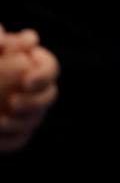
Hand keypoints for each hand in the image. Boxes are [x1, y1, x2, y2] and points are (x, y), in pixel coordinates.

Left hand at [0, 28, 58, 152]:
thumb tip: (3, 42)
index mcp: (36, 62)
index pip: (50, 69)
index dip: (43, 75)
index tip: (26, 80)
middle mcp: (37, 87)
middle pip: (49, 96)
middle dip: (34, 102)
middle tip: (13, 102)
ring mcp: (29, 110)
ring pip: (35, 120)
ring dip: (21, 122)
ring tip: (1, 121)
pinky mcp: (16, 130)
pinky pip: (19, 139)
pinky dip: (9, 140)